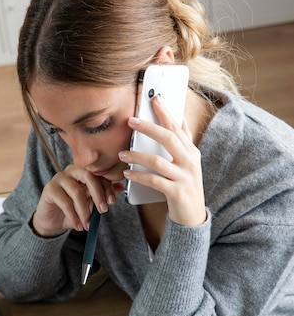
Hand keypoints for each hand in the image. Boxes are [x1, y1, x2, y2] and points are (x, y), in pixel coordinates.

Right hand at [32, 165, 122, 236]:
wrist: (53, 221)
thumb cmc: (73, 210)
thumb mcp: (91, 204)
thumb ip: (104, 195)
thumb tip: (121, 186)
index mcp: (83, 172)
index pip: (98, 174)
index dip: (107, 187)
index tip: (111, 202)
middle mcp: (71, 171)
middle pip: (88, 176)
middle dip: (98, 194)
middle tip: (103, 211)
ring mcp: (59, 178)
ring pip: (76, 192)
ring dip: (84, 211)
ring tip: (87, 224)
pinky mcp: (49, 188)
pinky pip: (65, 202)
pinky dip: (73, 216)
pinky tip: (78, 225)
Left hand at [121, 95, 206, 226]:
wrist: (193, 217)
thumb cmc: (185, 186)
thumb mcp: (187, 163)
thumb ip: (182, 143)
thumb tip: (178, 119)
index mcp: (191, 152)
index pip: (178, 127)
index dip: (166, 112)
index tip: (154, 99)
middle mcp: (190, 162)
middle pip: (168, 138)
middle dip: (148, 127)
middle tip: (130, 121)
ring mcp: (184, 177)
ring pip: (157, 160)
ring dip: (137, 155)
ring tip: (122, 153)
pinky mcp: (176, 192)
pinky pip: (154, 180)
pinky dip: (139, 176)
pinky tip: (127, 173)